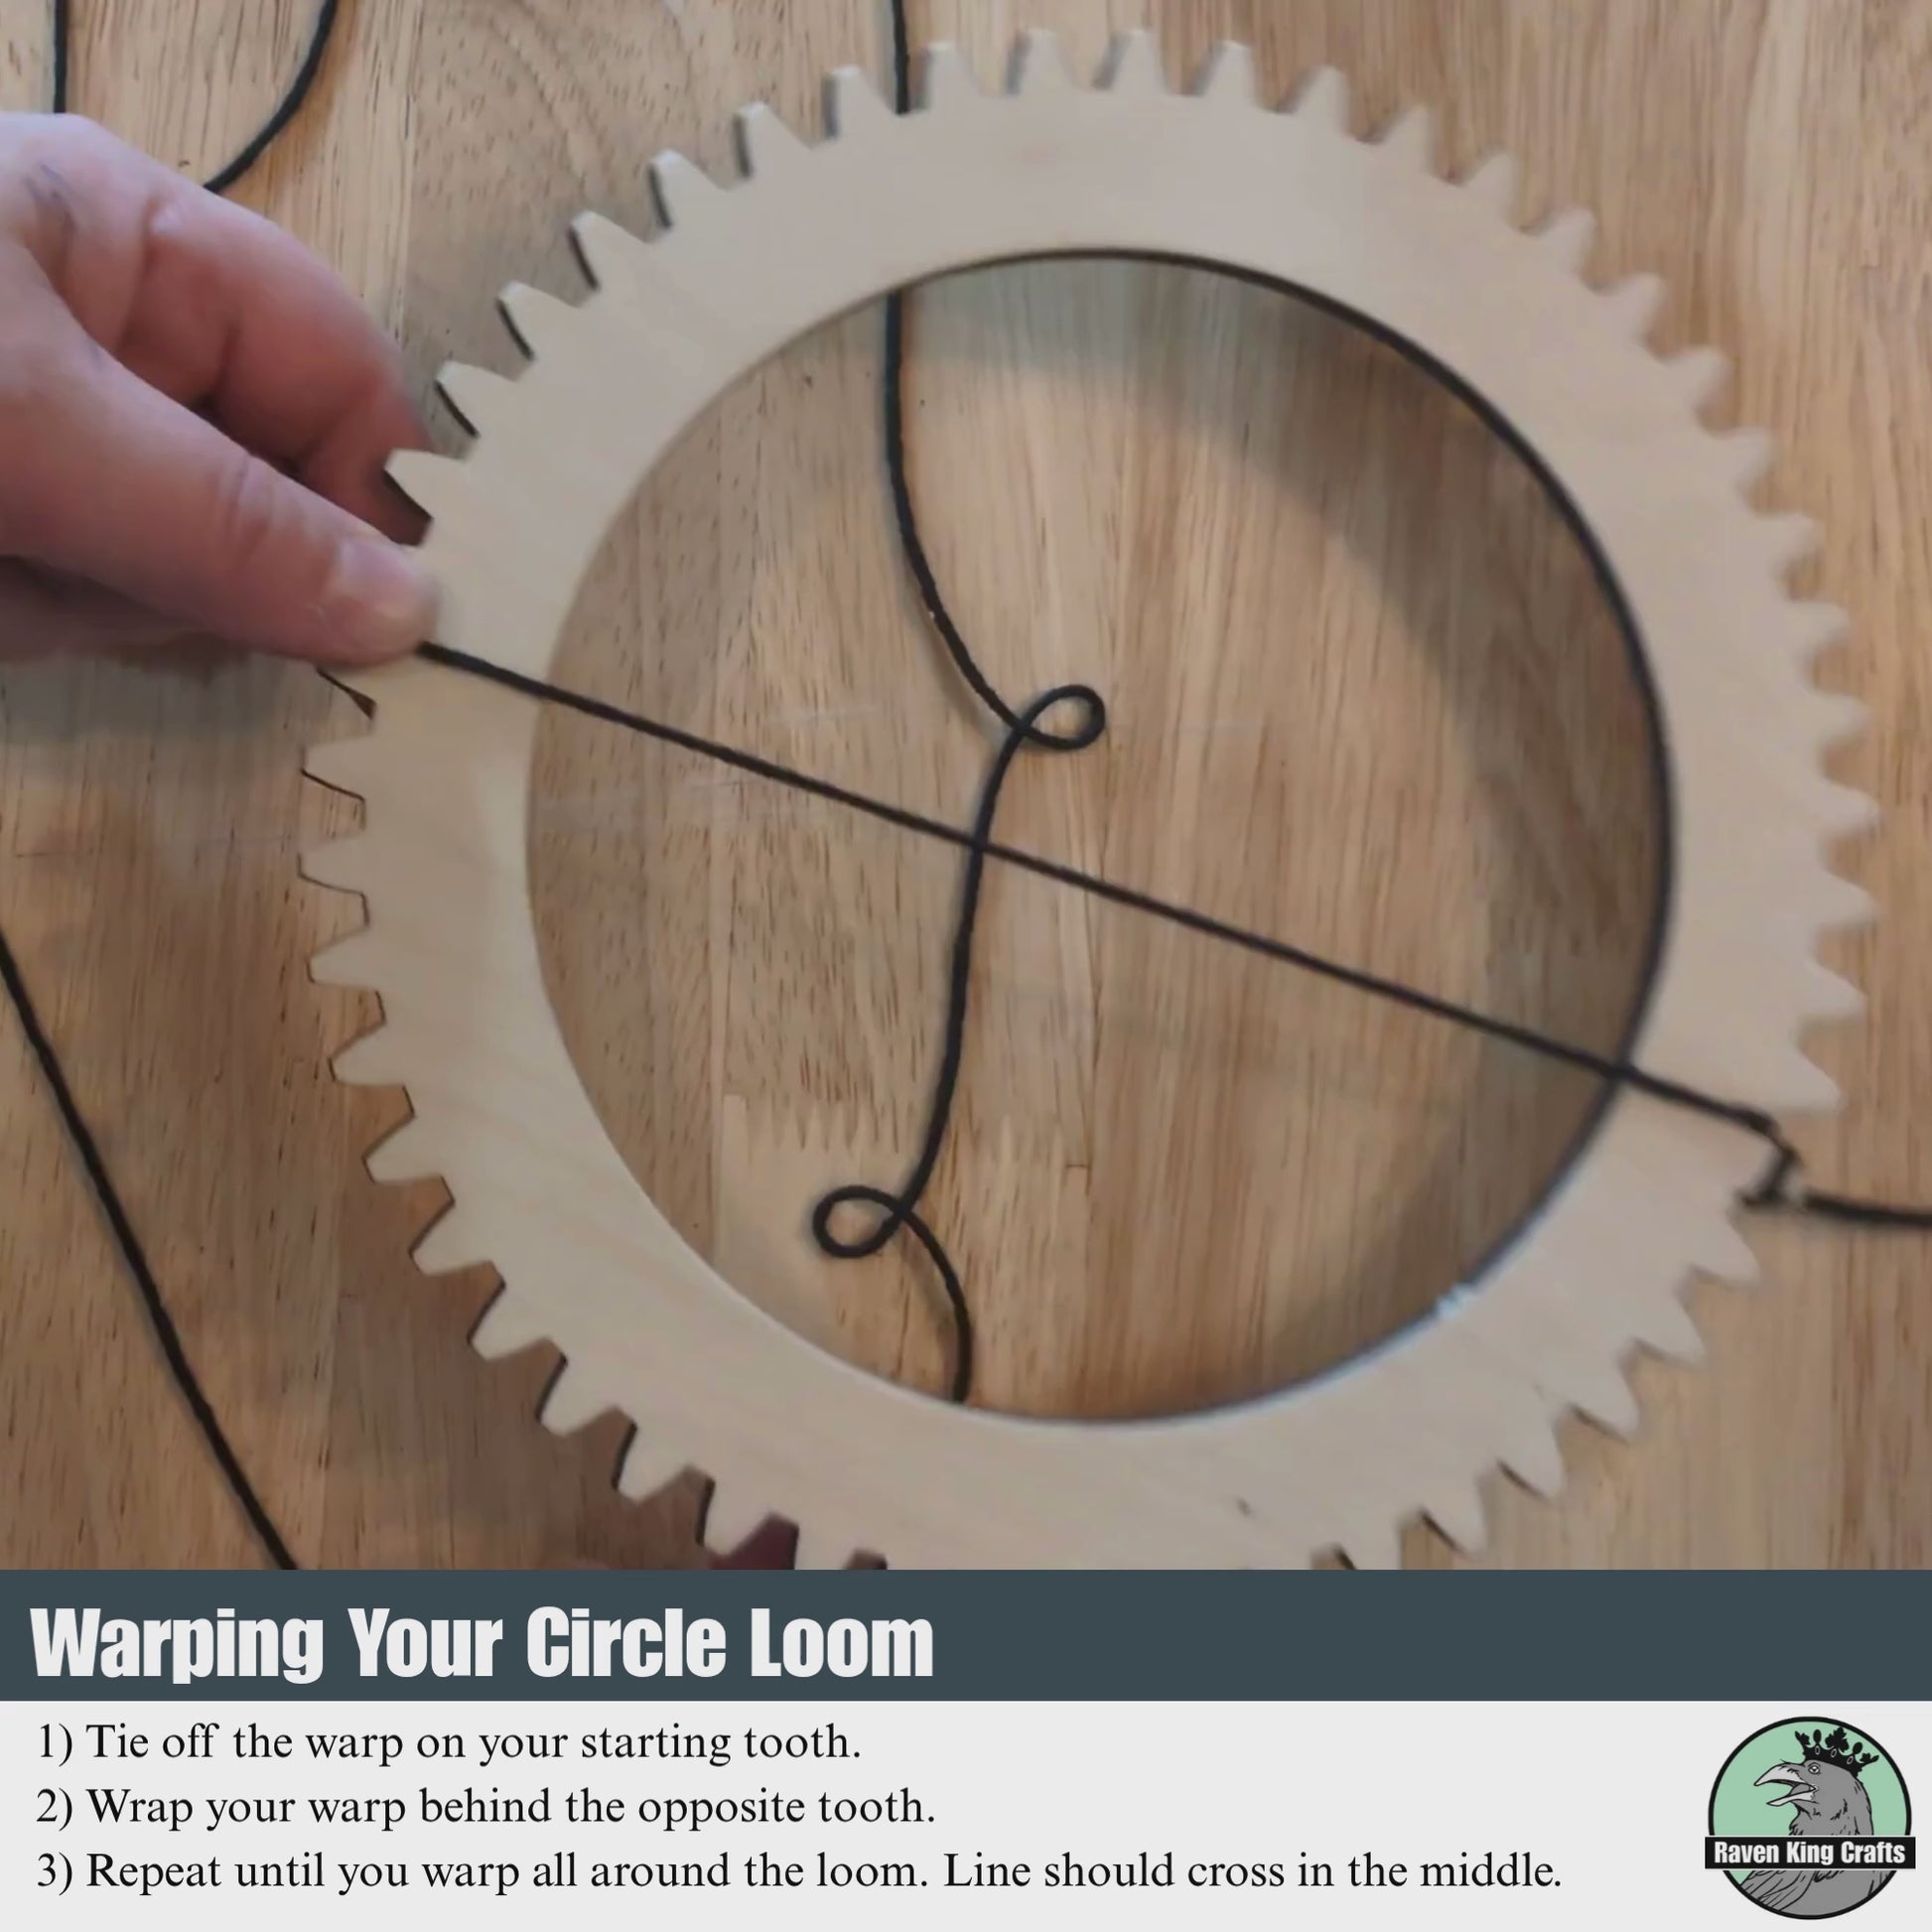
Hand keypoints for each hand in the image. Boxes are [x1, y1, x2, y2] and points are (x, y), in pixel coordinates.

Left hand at [0, 114, 435, 664]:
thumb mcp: (26, 418)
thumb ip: (220, 522)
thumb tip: (410, 613)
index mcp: (130, 245)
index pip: (333, 368)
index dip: (383, 485)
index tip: (412, 619)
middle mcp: (100, 344)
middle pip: (255, 496)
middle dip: (190, 562)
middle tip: (99, 568)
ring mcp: (38, 448)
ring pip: (158, 578)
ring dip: (76, 603)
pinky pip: (64, 615)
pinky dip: (15, 622)